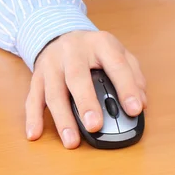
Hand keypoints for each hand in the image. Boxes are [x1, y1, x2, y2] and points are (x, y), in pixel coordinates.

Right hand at [25, 31, 146, 148]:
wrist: (62, 33)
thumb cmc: (95, 50)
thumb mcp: (119, 53)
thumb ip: (133, 76)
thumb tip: (141, 102)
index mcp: (100, 43)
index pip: (116, 65)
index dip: (127, 88)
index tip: (134, 110)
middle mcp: (73, 51)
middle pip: (77, 77)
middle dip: (86, 102)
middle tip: (95, 125)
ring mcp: (52, 63)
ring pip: (54, 92)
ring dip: (62, 118)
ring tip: (72, 141)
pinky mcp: (37, 76)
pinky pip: (33, 97)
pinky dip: (33, 117)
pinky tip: (35, 133)